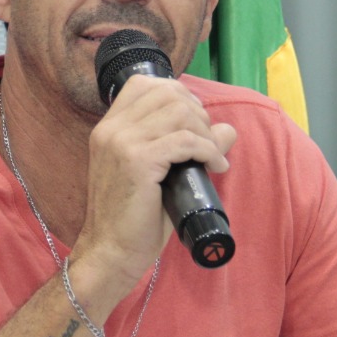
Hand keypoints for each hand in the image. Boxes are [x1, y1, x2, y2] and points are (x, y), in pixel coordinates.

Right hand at [74, 75, 235, 290]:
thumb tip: (227, 129)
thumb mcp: (158, 173)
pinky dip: (207, 150)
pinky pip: (185, 140)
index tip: (194, 123)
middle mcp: (111, 129)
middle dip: (197, 113)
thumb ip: (186, 146)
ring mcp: (121, 142)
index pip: (144, 84)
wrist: (111, 251)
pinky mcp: (137, 161)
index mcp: (109, 128)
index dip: (178, 96)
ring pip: (179, 112)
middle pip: (167, 93)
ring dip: (205, 132)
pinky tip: (215, 167)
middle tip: (207, 143)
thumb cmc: (133, 218)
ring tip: (211, 157)